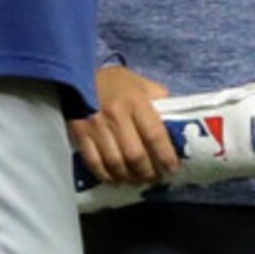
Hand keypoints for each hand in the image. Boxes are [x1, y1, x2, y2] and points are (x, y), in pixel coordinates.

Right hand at [69, 65, 175, 187]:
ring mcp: (95, 127)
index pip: (155, 136)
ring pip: (116, 163)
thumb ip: (159, 101)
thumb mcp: (141, 84)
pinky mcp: (79, 135)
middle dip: (148, 172)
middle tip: (156, 178)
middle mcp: (116, 116)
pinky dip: (107, 176)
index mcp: (135, 102)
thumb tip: (177, 123)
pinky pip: (94, 163)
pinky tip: (117, 179)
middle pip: (135, 155)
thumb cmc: (115, 81)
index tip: (173, 169)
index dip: (165, 157)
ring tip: (138, 180)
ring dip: (129, 177)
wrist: (77, 74)